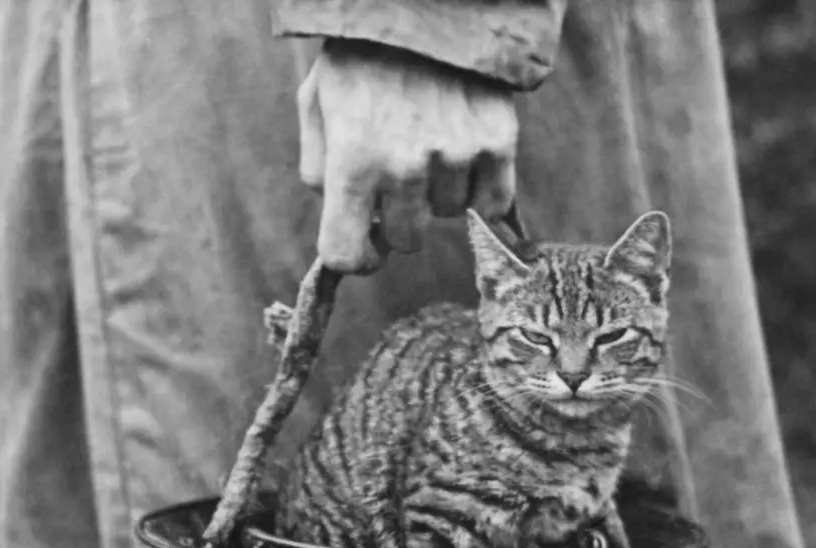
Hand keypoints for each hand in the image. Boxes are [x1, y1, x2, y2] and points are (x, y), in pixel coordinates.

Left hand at [296, 40, 519, 273]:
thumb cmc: (362, 56)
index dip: (356, 256)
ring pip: (448, 215)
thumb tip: (348, 223)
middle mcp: (405, 166)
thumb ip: (319, 170)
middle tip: (399, 175)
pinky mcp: (498, 143)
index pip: (347, 254)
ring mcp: (455, 156)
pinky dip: (481, 189)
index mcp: (352, 160)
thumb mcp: (317, 104)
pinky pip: (492, 203)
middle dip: (399, 217)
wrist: (427, 2)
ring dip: (438, 192)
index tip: (364, 244)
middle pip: (406, 239)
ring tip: (431, 141)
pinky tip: (465, 152)